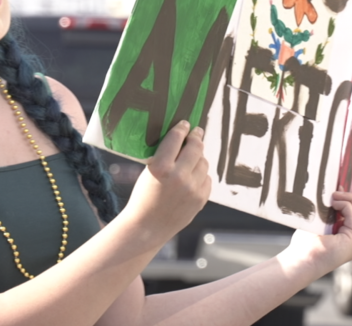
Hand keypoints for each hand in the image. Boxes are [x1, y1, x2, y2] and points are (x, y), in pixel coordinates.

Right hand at [124, 121, 211, 241]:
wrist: (147, 227)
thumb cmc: (144, 197)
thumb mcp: (148, 171)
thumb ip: (165, 155)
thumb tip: (182, 138)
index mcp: (160, 167)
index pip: (176, 138)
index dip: (182, 128)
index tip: (185, 124)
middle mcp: (178, 177)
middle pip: (196, 147)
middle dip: (196, 137)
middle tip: (196, 132)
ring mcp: (192, 189)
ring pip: (203, 162)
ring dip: (198, 158)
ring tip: (190, 159)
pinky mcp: (201, 199)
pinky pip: (207, 178)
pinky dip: (200, 176)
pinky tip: (191, 178)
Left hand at [283, 191, 351, 276]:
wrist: (302, 260)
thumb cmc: (305, 246)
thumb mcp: (318, 226)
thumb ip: (326, 215)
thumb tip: (329, 197)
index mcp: (345, 241)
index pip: (351, 217)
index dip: (345, 202)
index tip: (335, 190)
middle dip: (347, 198)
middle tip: (336, 188)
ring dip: (346, 200)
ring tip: (334, 194)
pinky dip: (345, 205)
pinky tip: (334, 201)